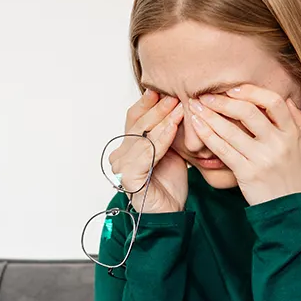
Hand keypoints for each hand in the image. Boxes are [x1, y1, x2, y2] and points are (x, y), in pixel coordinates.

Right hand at [110, 89, 187, 212]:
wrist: (171, 213)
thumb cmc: (170, 183)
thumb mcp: (170, 149)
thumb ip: (166, 130)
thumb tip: (176, 100)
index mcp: (127, 146)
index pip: (134, 117)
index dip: (148, 102)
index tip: (164, 88)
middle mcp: (120, 155)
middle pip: (137, 123)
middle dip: (158, 107)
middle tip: (175, 93)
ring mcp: (122, 167)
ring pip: (142, 136)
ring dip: (162, 120)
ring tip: (179, 106)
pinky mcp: (129, 178)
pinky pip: (147, 153)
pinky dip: (161, 138)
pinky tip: (174, 127)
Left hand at [186, 84, 300, 205]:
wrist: (290, 210)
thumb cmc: (296, 177)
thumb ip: (300, 123)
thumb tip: (288, 100)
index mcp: (292, 134)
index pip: (273, 102)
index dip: (251, 91)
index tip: (233, 89)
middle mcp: (278, 144)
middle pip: (248, 113)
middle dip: (223, 102)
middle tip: (205, 97)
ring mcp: (261, 159)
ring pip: (231, 131)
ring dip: (209, 116)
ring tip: (194, 108)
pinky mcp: (246, 173)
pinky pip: (223, 150)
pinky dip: (208, 136)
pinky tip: (197, 128)